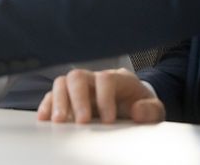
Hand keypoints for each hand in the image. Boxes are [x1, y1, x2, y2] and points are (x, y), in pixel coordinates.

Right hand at [37, 68, 164, 124]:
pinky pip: (52, 95)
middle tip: (82, 121)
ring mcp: (80, 88)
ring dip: (59, 101)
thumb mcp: (154, 109)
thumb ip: (150, 110)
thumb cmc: (141, 106)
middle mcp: (94, 79)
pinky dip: (47, 105)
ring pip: (62, 83)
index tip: (108, 120)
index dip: (104, 98)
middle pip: (78, 77)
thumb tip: (137, 112)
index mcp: (117, 79)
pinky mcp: (69, 99)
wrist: (133, 104)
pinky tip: (45, 119)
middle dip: (78, 99)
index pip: (105, 79)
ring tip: (59, 121)